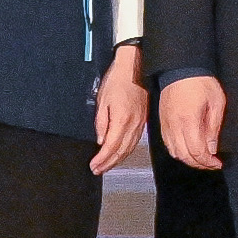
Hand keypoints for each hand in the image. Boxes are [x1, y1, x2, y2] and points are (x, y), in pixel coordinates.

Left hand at [89, 48, 148, 175]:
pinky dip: (127, 151)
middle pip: (121, 151)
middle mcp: (133, 124)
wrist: (134, 68)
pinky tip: (120, 154)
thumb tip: (101, 141)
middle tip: (97, 170)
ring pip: (130, 148)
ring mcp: (140, 123)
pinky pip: (135, 141)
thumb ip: (101, 123)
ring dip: (118, 159)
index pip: (111, 147)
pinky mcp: (143, 120)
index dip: (102, 159)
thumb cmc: (116, 81)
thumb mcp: (102, 101)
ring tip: (107, 166)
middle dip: (109, 163)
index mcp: (122, 120)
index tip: (93, 166)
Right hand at [157, 73, 226, 168]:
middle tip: (212, 164)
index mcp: (188, 121)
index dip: (207, 162)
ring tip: (202, 159)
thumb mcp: (216, 102)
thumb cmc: (201, 82)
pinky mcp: (162, 122)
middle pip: (184, 156)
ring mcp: (166, 125)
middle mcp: (174, 126)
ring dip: (188, 160)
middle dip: (199, 164)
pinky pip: (168, 144)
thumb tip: (212, 148)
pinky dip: (178, 152)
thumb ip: (213, 127)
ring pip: (174, 152)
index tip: (217, 163)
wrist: (180, 69)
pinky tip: (189, 151)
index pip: (196, 151)